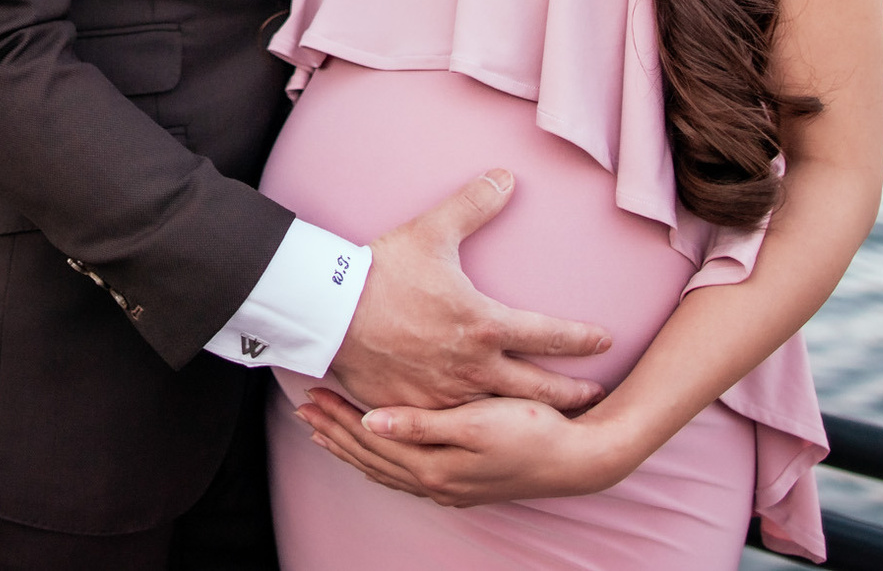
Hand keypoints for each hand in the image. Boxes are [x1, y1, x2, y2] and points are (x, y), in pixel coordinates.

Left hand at [293, 388, 637, 507]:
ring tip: (325, 429)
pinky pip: (405, 472)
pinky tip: (375, 449)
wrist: (578, 458)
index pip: (370, 442)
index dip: (338, 417)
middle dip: (335, 432)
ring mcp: (448, 487)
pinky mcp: (462, 483)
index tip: (309, 394)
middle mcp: (435, 482)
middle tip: (304, 408)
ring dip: (353, 448)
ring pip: (385, 467)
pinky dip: (381, 460)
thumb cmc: (531, 431)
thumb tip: (371, 422)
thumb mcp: (476, 423)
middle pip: (371, 457)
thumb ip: (422, 425)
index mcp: (433, 466)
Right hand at [329, 169, 610, 411]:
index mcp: (485, 325)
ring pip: (503, 414)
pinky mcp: (419, 410)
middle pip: (540, 391)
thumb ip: (473, 204)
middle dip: (573, 395)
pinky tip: (491, 431)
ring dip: (531, 417)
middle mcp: (475, 368)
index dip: (583, 339)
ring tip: (550, 420)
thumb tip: (506, 176)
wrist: (329, 312)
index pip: (551, 336)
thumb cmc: (383, 271)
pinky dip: (483, 429)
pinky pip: (460, 426)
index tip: (605, 341)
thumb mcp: (431, 232)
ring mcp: (448, 395)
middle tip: (595, 397)